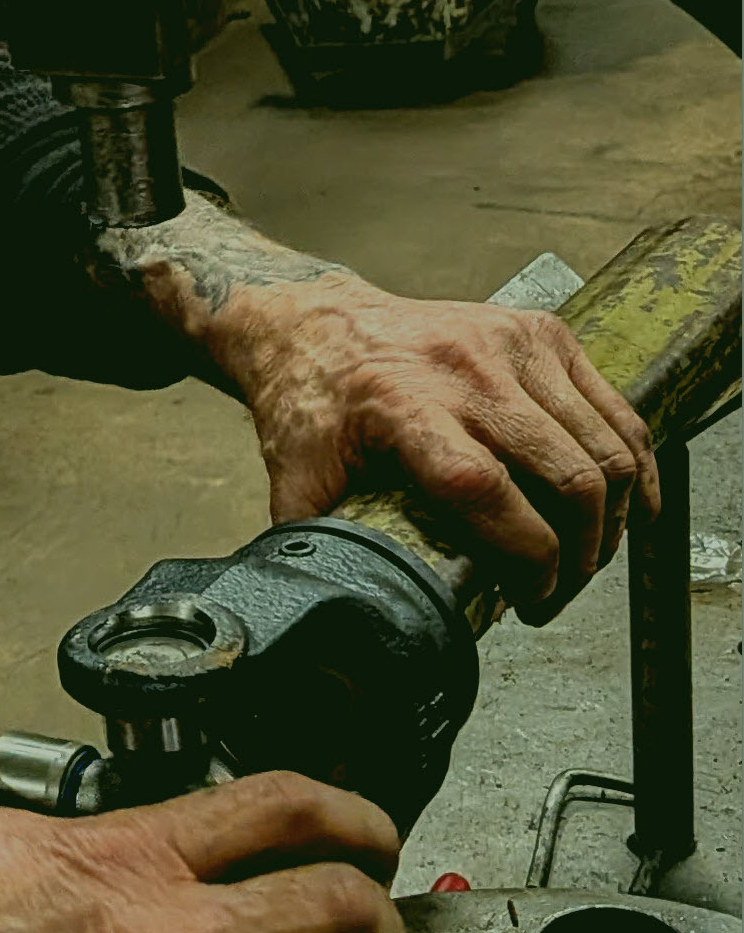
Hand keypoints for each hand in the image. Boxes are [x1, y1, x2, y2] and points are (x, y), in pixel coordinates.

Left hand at [210, 274, 658, 618]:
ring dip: (612, 517)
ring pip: (604, 447)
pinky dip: (635, 462)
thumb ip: (319, 547)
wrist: (316, 321)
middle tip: (559, 590)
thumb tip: (337, 611)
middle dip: (579, 556)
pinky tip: (632, 502)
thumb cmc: (311, 397)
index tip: (531, 599)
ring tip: (587, 556)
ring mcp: (512, 345)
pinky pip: (614, 407)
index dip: (529, 560)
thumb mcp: (296, 476)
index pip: (490, 493)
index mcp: (403, 409)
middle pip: (567, 477)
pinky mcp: (541, 332)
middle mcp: (465, 372)